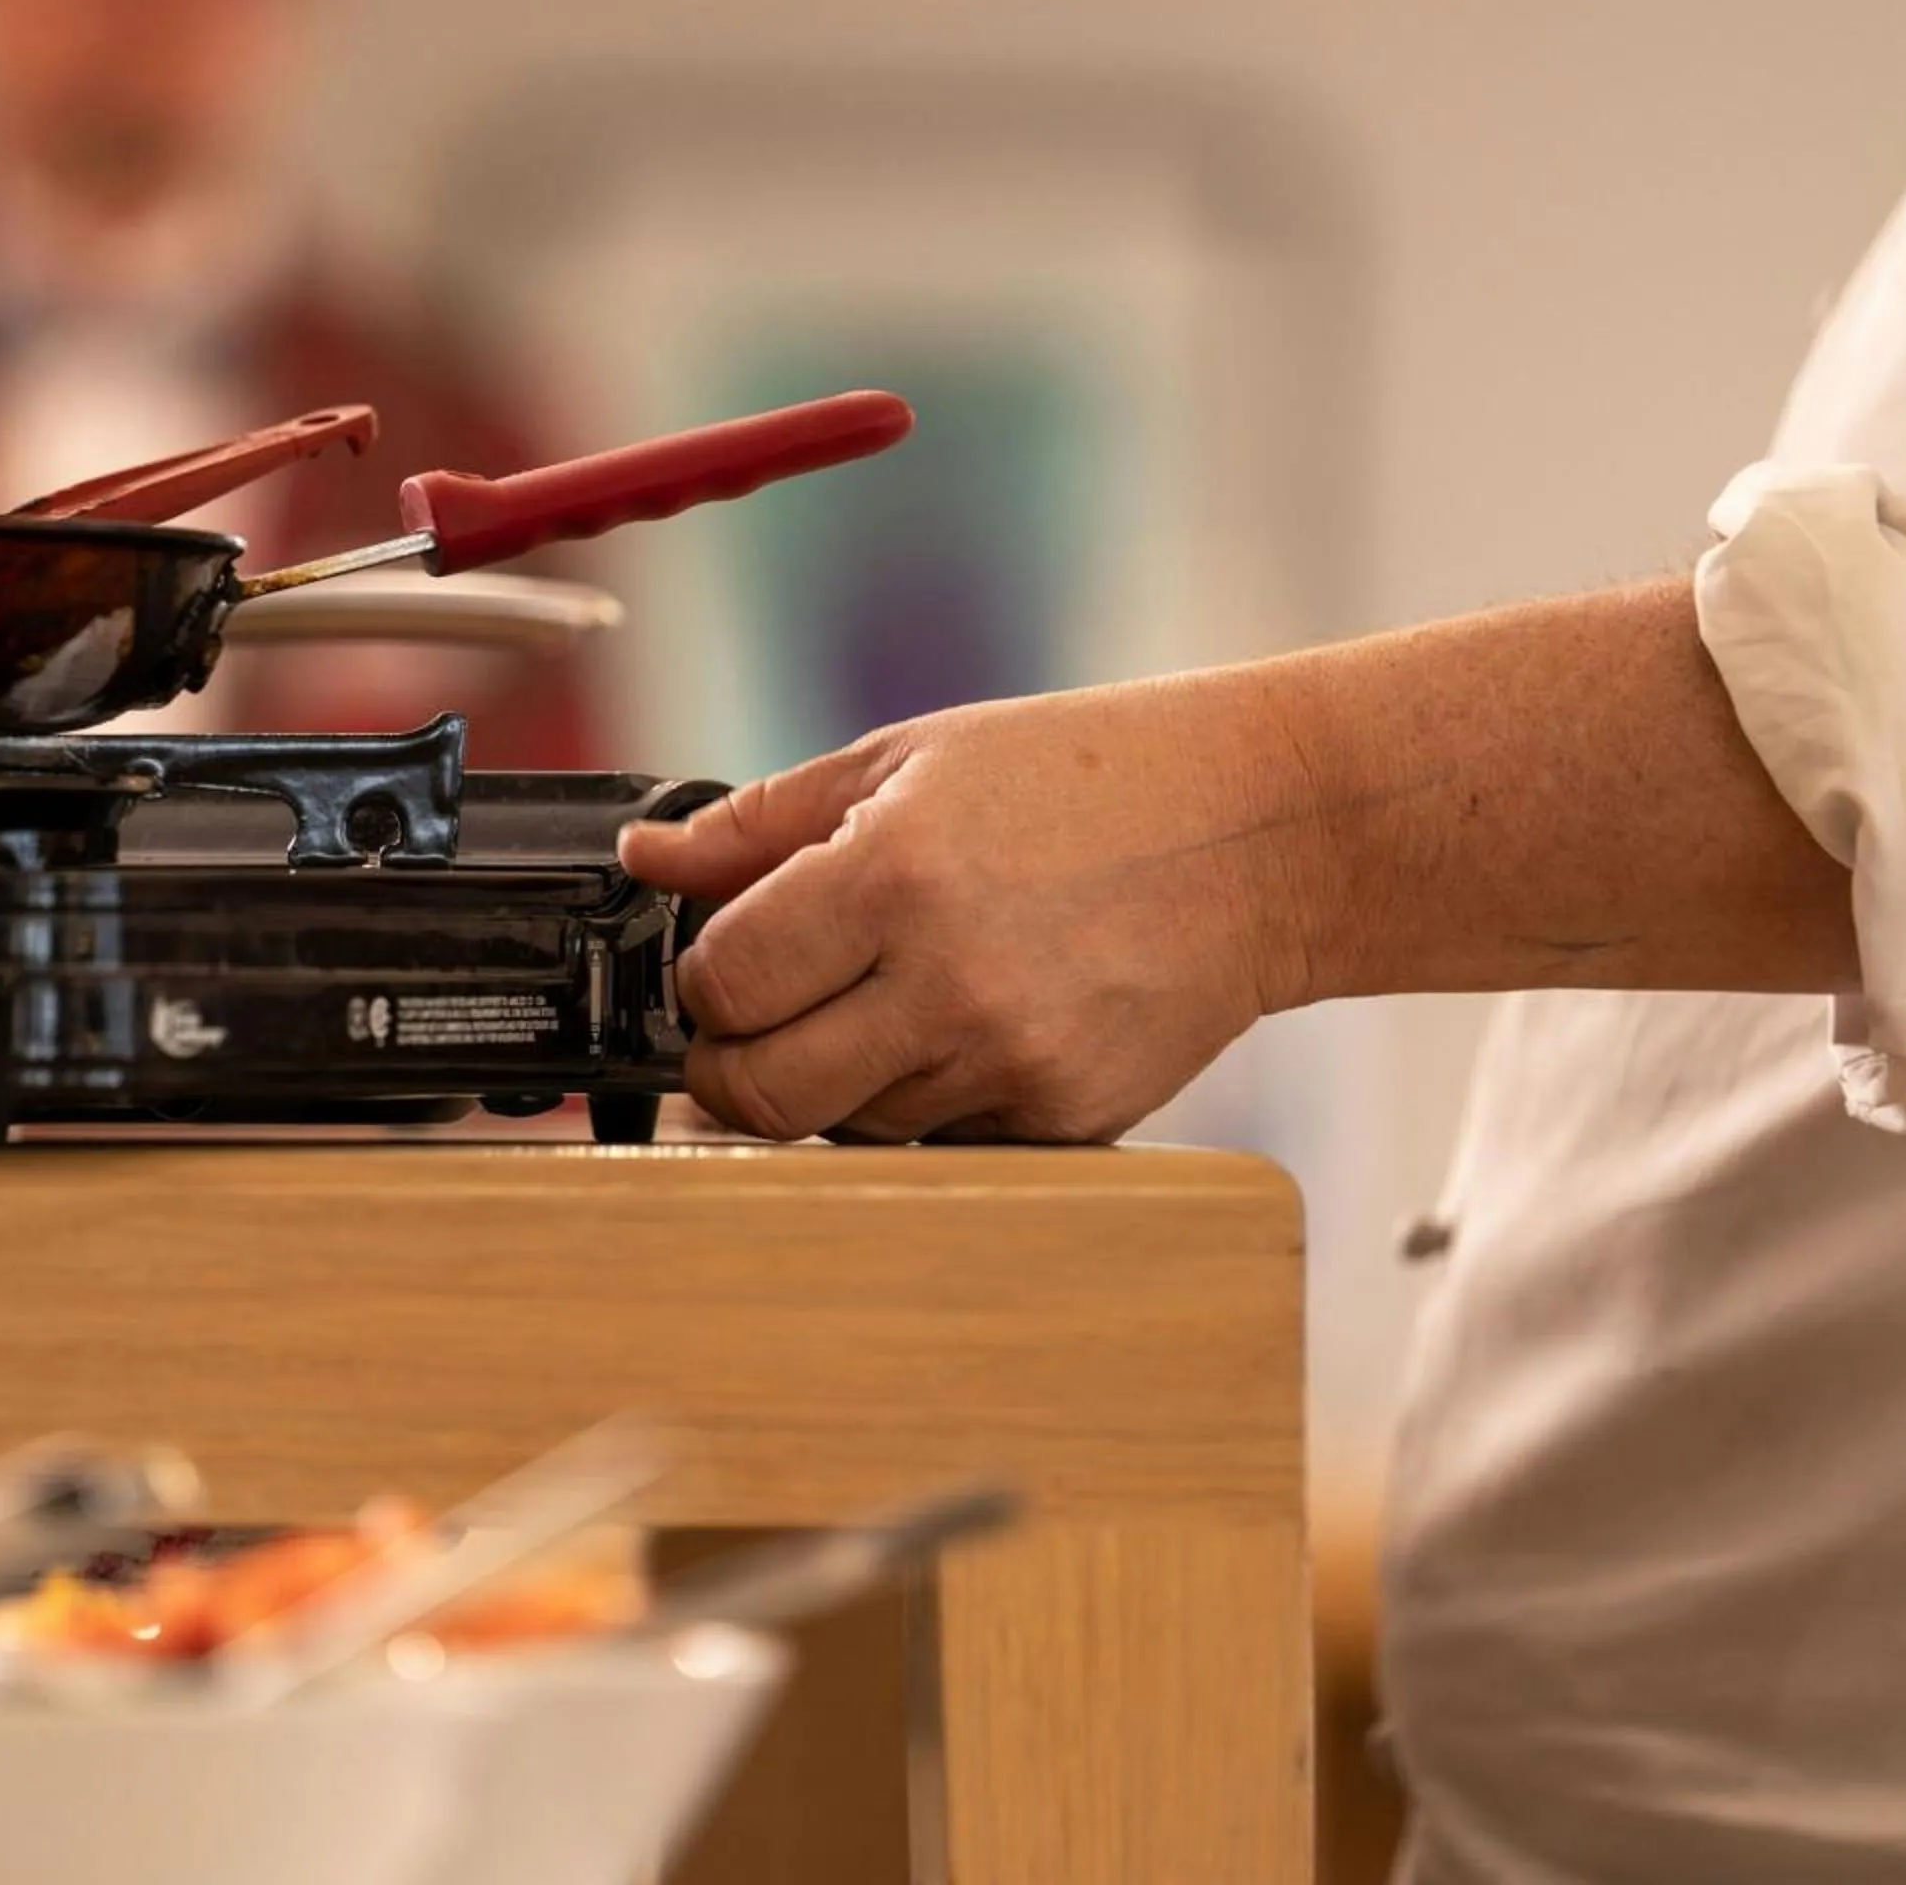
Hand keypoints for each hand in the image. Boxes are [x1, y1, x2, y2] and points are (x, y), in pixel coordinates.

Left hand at [616, 677, 1322, 1143]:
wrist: (1261, 834)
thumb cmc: (1087, 778)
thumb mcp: (907, 759)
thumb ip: (760, 822)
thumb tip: (645, 857)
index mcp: (895, 878)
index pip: (725, 985)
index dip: (702, 981)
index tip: (720, 965)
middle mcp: (949, 985)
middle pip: (763, 1095)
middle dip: (730, 1067)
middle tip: (748, 1026)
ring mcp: (1011, 1066)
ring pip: (845, 1128)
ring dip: (831, 1081)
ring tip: (881, 998)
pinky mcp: (1062, 1121)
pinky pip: (938, 1145)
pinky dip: (920, 1103)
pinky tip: (960, 1027)